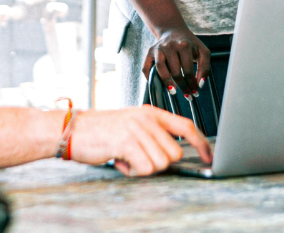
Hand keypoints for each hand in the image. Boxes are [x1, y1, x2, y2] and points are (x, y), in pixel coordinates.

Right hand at [70, 106, 211, 175]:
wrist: (74, 129)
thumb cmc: (103, 130)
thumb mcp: (133, 125)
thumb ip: (153, 134)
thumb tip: (174, 154)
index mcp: (151, 113)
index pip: (185, 125)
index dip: (201, 142)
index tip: (208, 156)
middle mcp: (147, 118)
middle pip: (174, 153)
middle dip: (159, 162)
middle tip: (138, 156)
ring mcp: (137, 129)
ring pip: (160, 163)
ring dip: (143, 167)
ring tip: (127, 157)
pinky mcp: (126, 142)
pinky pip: (145, 168)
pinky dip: (132, 171)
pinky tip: (120, 160)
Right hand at [142, 27, 210, 97]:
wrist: (172, 29)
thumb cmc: (189, 44)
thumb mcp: (202, 51)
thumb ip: (205, 67)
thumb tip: (200, 84)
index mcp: (184, 45)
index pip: (188, 70)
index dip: (192, 83)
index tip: (196, 92)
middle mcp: (169, 46)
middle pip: (175, 71)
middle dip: (182, 86)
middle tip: (187, 95)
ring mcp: (158, 48)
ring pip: (160, 69)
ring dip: (167, 83)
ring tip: (173, 92)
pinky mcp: (150, 52)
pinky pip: (146, 67)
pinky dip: (149, 78)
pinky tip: (157, 85)